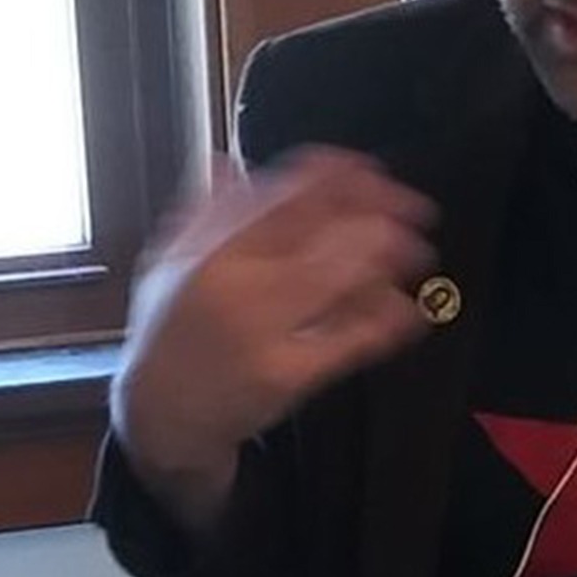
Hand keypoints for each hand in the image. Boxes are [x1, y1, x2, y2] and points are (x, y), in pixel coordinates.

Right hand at [111, 148, 438, 526]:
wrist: (160, 413)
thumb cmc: (170, 334)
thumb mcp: (169, 262)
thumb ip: (204, 211)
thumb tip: (230, 163)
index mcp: (210, 254)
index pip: (280, 200)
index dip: (331, 178)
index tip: (365, 168)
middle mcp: (237, 290)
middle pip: (318, 237)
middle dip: (375, 215)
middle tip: (410, 206)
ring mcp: (264, 335)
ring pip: (336, 284)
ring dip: (386, 262)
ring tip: (416, 250)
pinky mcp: (288, 378)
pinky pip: (345, 343)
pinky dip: (382, 323)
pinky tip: (407, 309)